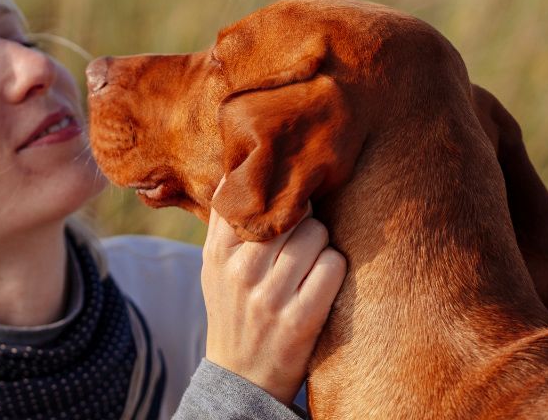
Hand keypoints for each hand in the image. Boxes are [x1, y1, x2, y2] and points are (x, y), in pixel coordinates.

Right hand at [200, 200, 346, 404]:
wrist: (242, 378)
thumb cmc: (233, 309)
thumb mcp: (214, 266)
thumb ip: (224, 221)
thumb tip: (237, 168)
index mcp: (218, 253)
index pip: (251, 197)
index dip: (276, 192)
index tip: (284, 195)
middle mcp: (241, 272)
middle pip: (293, 212)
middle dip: (304, 219)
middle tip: (300, 237)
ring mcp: (270, 297)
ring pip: (316, 234)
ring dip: (321, 243)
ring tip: (309, 260)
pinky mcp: (301, 320)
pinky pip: (333, 265)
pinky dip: (334, 267)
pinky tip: (322, 280)